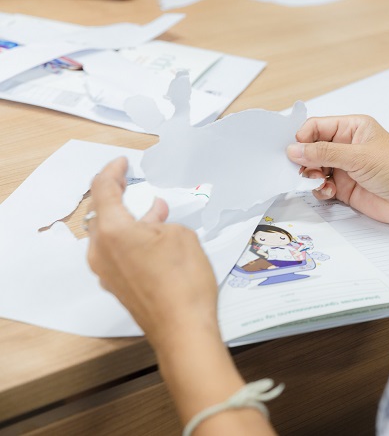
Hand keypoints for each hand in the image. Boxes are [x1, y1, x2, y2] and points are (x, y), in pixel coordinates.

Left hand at [86, 158, 220, 350]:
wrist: (182, 328)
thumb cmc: (183, 281)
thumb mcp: (181, 236)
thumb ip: (161, 220)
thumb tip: (154, 216)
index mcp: (113, 231)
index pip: (103, 190)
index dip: (112, 172)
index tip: (122, 163)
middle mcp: (101, 251)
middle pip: (101, 213)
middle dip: (118, 196)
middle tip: (132, 183)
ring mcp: (106, 272)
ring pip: (109, 235)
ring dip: (127, 219)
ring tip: (153, 211)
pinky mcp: (117, 286)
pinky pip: (116, 253)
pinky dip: (130, 239)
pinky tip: (153, 238)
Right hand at [287, 115, 388, 229]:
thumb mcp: (358, 156)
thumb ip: (324, 153)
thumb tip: (294, 149)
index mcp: (352, 127)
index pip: (317, 126)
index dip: (302, 137)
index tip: (294, 150)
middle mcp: (347, 146)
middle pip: (312, 148)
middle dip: (304, 158)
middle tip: (302, 168)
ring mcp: (345, 167)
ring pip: (314, 168)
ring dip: (310, 175)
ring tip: (317, 180)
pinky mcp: (344, 188)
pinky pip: (321, 186)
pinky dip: (319, 189)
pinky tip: (327, 191)